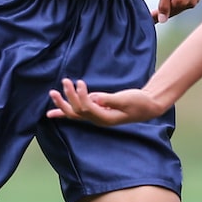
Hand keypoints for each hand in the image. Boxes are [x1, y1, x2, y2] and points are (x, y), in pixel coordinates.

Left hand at [47, 78, 167, 125]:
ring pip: (75, 113)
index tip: (79, 82)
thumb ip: (110, 99)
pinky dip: (68, 109)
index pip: (86, 108)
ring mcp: (97, 116)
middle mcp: (98, 119)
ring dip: (63, 104)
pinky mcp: (98, 111)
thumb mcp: (126, 99)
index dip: (80, 96)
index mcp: (105, 118)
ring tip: (52, 94)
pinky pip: (79, 112)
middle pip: (76, 113)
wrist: (148, 106)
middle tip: (60, 85)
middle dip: (66, 100)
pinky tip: (56, 110)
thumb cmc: (139, 102)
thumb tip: (95, 98)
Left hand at [154, 0, 201, 22]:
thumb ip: (163, 5)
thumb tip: (162, 20)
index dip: (158, 16)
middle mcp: (191, 3)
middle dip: (167, 9)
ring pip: (182, 5)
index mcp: (181, 3)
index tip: (151, 18)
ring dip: (174, 2)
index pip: (167, 14)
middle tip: (155, 11)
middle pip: (175, 10)